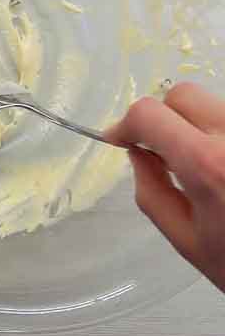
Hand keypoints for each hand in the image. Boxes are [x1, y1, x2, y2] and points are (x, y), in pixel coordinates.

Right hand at [105, 82, 224, 292]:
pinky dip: (223, 138)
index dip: (126, 124)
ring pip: (216, 106)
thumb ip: (152, 191)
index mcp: (208, 166)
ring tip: (207, 166)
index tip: (121, 140)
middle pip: (184, 95)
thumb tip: (138, 153)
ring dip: (199, 126)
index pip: (149, 114)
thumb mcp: (187, 239)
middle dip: (163, 117)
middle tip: (162, 150)